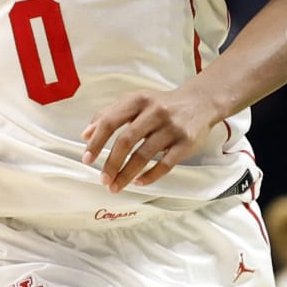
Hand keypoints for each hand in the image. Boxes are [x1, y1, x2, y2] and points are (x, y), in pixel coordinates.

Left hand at [81, 86, 217, 192]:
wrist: (201, 102)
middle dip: (111, 164)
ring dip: (127, 174)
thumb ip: (109, 114)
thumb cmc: (161, 104)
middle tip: (103, 179)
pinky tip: (138, 182)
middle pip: (126, 141)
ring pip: (144, 155)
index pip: (110, 121)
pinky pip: (165, 164)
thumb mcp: (135, 101)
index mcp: (138, 100)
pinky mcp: (186, 142)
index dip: (96, 142)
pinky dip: (150, 176)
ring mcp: (172, 128)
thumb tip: (85, 134)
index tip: (87, 159)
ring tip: (116, 186)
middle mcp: (155, 112)